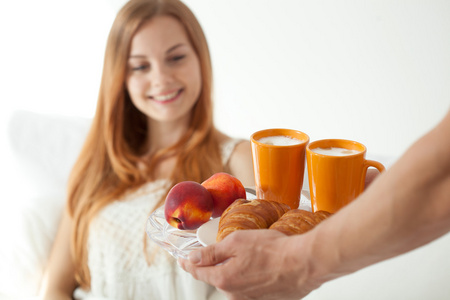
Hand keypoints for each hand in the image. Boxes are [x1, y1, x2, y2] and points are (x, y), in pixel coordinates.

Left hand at [178, 229, 320, 299]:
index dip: (188, 263)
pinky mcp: (265, 299)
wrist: (303, 264)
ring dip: (236, 270)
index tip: (183, 260)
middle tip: (222, 250)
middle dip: (216, 265)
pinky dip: (251, 276)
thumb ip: (212, 253)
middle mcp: (235, 294)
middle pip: (217, 277)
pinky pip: (251, 287)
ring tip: (250, 255)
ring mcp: (250, 299)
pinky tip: (262, 265)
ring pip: (235, 282)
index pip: (198, 272)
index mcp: (223, 278)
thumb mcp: (236, 242)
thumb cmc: (273, 251)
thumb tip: (192, 259)